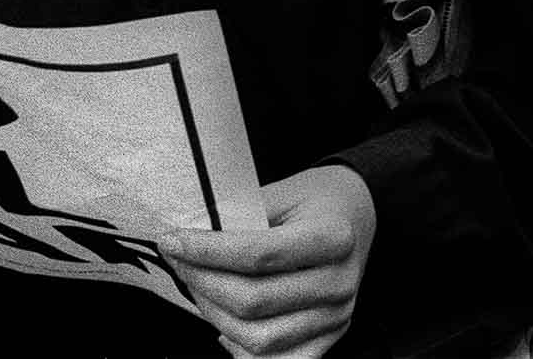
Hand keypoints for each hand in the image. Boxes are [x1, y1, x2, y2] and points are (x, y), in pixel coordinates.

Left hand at [161, 165, 376, 358]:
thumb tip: (188, 241)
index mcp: (334, 237)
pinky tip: (226, 323)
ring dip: (215, 316)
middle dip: (203, 283)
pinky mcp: (331, 335)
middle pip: (254, 301)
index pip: (258, 254)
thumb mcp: (283, 191)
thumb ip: (241, 215)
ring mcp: (337, 314)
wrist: (359, 211)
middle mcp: (340, 281)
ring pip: (259, 338)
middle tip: (180, 262)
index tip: (173, 241)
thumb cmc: (318, 199)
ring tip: (201, 289)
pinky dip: (243, 349)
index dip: (207, 252)